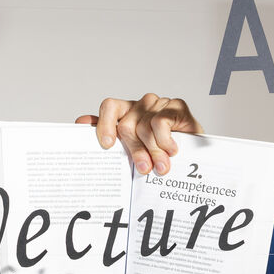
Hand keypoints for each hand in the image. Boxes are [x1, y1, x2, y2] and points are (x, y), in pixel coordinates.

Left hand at [76, 93, 203, 175]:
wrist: (193, 153)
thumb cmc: (159, 152)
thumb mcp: (133, 149)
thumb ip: (108, 135)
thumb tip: (80, 123)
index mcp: (126, 112)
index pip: (109, 107)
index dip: (105, 124)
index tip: (107, 146)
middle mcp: (140, 105)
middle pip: (127, 125)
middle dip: (135, 151)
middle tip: (144, 169)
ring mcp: (158, 103)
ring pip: (145, 127)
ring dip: (153, 151)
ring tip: (161, 167)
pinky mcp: (176, 105)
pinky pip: (161, 122)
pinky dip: (164, 140)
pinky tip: (172, 150)